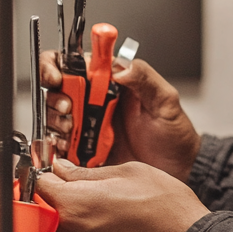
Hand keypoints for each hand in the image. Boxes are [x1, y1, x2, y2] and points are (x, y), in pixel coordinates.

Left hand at [36, 158, 208, 231]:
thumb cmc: (166, 210)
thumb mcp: (128, 172)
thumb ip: (86, 172)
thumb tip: (64, 170)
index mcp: (74, 206)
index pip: (40, 185)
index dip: (49, 174)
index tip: (58, 172)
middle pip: (49, 211)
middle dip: (64, 198)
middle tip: (92, 188)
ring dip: (79, 220)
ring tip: (112, 210)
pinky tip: (119, 230)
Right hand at [40, 50, 200, 181]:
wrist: (177, 170)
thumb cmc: (174, 134)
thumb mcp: (165, 101)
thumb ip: (144, 78)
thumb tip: (120, 66)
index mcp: (113, 82)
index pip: (76, 61)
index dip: (58, 64)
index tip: (57, 76)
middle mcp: (96, 100)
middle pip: (58, 88)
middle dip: (56, 97)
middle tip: (70, 109)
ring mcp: (88, 125)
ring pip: (55, 115)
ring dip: (57, 121)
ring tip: (72, 130)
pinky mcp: (84, 150)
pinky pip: (60, 145)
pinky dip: (57, 146)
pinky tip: (68, 148)